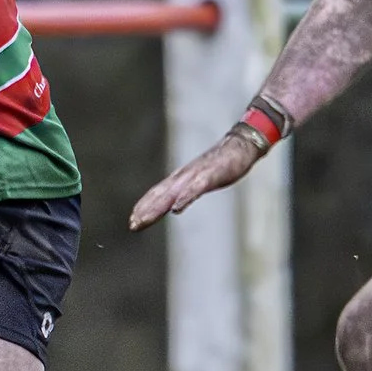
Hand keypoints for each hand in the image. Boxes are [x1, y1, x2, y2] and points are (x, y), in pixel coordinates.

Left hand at [127, 135, 264, 230]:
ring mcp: (196, 175)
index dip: (144, 206)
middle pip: (160, 195)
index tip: (132, 221)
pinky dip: (184, 198)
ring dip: (157, 207)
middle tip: (132, 225)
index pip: (157, 194)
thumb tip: (173, 204)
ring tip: (145, 219)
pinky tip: (176, 208)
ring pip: (172, 193)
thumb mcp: (200, 179)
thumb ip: (186, 190)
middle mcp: (184, 176)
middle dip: (145, 210)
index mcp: (181, 178)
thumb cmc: (221, 164)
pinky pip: (195, 188)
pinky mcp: (210, 175)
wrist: (239, 145)